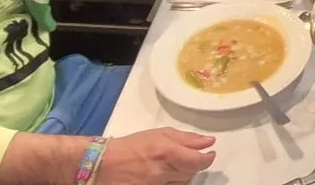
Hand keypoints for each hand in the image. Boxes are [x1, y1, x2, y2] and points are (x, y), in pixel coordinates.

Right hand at [97, 128, 215, 183]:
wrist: (104, 164)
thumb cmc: (131, 146)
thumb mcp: (159, 134)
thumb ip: (186, 138)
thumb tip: (209, 141)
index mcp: (165, 152)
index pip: (197, 161)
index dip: (208, 159)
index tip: (210, 154)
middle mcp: (162, 172)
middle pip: (191, 173)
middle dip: (193, 165)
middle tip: (186, 157)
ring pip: (182, 183)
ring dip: (182, 175)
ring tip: (171, 166)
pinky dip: (172, 183)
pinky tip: (164, 176)